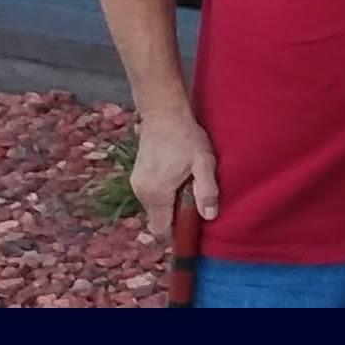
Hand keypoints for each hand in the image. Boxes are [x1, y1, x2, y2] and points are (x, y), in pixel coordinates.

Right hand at [130, 108, 218, 234]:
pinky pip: (151, 196)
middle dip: (175, 215)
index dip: (177, 231)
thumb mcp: (203, 162)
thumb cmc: (186, 137)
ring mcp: (136, 184)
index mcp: (157, 193)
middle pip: (158, 219)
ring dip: (169, 203)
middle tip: (192, 196)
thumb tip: (208, 216)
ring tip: (185, 182)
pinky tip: (175, 176)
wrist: (164, 113)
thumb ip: (206, 191)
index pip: (161, 230)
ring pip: (154, 207)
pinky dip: (163, 193)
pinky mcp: (136, 176)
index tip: (191, 221)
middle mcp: (141, 192)